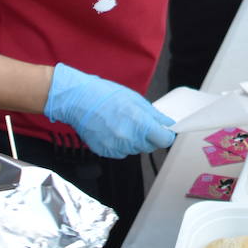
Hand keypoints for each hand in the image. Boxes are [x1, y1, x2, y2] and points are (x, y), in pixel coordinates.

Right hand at [44, 63, 175, 157]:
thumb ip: (154, 115)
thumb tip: (167, 124)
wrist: (79, 100)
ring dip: (134, 141)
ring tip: (123, 124)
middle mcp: (129, 138)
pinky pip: (120, 152)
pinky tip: (113, 130)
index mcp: (139, 123)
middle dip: (150, 137)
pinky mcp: (105, 151)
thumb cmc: (106, 95)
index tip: (165, 132)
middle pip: (149, 146)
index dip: (166, 136)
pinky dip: (120, 144)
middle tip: (140, 123)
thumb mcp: (136, 100)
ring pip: (135, 150)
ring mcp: (116, 146)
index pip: (163, 140)